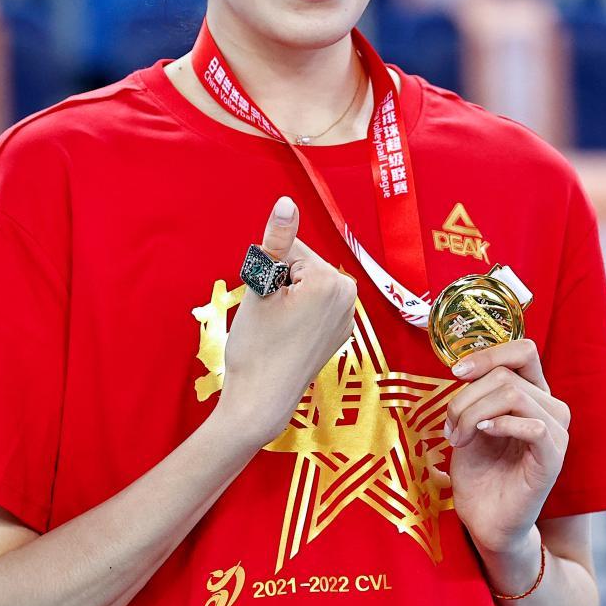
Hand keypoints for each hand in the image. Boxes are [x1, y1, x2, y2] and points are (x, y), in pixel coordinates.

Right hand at [218, 195, 357, 445]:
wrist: (260, 402)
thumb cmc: (256, 347)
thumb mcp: (260, 287)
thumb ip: (275, 242)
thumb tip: (286, 203)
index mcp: (332, 281)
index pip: (288, 252)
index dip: (266, 273)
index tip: (265, 304)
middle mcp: (349, 296)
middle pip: (300, 267)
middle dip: (278, 283)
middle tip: (269, 318)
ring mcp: (347, 317)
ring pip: (304, 286)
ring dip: (286, 298)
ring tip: (277, 329)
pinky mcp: (339, 334)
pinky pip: (313, 306)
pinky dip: (297, 314)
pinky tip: (288, 338)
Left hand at [444, 339, 569, 554]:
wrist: (484, 519)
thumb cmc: (478, 469)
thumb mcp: (470, 420)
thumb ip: (476, 391)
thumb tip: (466, 366)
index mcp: (531, 392)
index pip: (523, 351)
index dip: (489, 354)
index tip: (457, 372)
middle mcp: (550, 407)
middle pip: (505, 375)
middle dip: (466, 397)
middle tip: (449, 427)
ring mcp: (556, 432)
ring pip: (513, 395)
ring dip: (473, 413)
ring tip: (458, 438)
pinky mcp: (554, 458)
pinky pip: (534, 426)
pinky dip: (500, 425)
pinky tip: (482, 435)